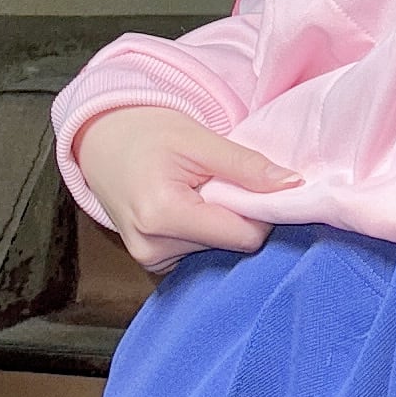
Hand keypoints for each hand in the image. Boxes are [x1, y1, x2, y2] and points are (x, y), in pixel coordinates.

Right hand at [74, 105, 301, 273]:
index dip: (258, 211)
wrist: (101, 139)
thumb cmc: (148, 132)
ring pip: (215, 251)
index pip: (244, 236)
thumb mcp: (199, 140)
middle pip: (229, 245)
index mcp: (164, 215)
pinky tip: (186, 208)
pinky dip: (200, 233)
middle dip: (233, 215)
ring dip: (216, 223)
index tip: (250, 184)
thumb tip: (293, 186)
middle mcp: (152, 248)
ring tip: (194, 191)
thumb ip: (247, 166)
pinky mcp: (149, 263)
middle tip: (214, 182)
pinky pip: (196, 255)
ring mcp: (148, 260)